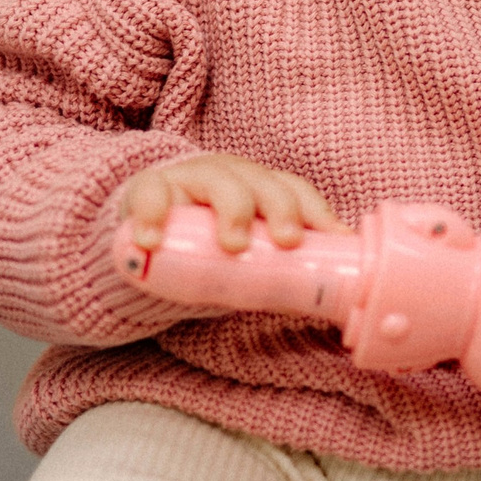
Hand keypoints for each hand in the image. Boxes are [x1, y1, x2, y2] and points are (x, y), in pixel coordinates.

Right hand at [118, 155, 346, 251]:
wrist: (147, 239)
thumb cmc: (207, 247)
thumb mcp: (245, 256)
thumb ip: (277, 273)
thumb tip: (322, 303)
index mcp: (261, 189)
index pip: (294, 191)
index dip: (315, 211)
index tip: (333, 237)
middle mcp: (230, 177)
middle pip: (261, 183)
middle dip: (280, 208)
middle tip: (286, 242)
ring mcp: (189, 178)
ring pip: (216, 180)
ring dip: (231, 210)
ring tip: (233, 246)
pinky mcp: (148, 189)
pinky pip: (150, 193)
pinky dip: (151, 214)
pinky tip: (151, 240)